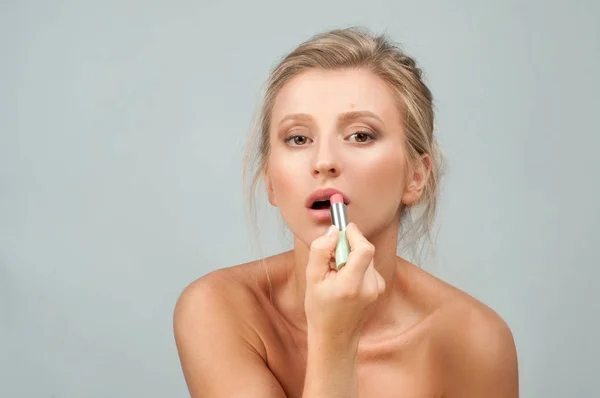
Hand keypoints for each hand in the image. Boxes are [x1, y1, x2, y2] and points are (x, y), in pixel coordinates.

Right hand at [304, 222, 385, 343]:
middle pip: (365, 250)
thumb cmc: (320, 310)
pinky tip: (345, 279)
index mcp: (352, 284)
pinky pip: (369, 267)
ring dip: (352, 256)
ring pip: (367, 257)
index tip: (342, 230)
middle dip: (349, 245)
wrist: (335, 337)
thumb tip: (333, 231)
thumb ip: (320, 251)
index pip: (365, 249)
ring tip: (336, 271)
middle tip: (332, 255)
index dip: (354, 234)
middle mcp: (370, 286)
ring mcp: (378, 288)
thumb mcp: (312, 279)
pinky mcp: (380, 288)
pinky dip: (357, 266)